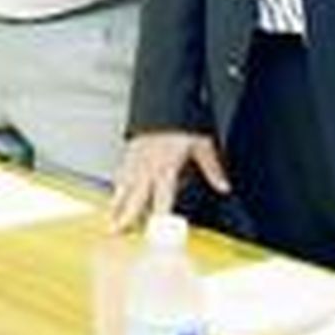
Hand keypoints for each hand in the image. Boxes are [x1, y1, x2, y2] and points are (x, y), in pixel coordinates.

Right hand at [110, 131, 230, 230]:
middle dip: (125, 216)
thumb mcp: (202, 144)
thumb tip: (224, 186)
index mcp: (165, 167)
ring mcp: (136, 160)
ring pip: (123, 186)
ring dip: (116, 205)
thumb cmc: (182, 122)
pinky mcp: (129, 152)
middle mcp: (148, 167)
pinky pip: (120, 173)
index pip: (162, 199)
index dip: (159, 217)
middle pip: (135, 197)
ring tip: (110, 221)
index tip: (155, 232)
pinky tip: (115, 195)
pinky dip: (117, 186)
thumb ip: (212, 169)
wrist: (164, 101)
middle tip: (117, 231)